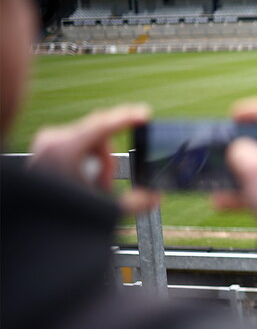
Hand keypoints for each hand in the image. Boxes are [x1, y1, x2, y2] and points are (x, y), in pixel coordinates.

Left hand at [30, 104, 157, 212]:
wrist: (29, 215)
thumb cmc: (57, 211)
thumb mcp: (100, 209)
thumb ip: (132, 203)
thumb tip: (156, 198)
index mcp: (65, 151)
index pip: (102, 126)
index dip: (126, 119)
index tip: (144, 114)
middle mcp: (54, 140)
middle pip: (99, 135)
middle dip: (109, 160)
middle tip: (106, 184)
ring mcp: (48, 140)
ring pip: (89, 138)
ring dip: (99, 161)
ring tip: (92, 185)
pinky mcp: (47, 143)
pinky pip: (77, 140)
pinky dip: (87, 157)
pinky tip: (82, 176)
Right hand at [222, 97, 256, 232]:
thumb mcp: (254, 168)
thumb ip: (240, 150)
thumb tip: (238, 149)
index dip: (254, 109)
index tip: (234, 114)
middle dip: (244, 147)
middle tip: (229, 145)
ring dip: (240, 173)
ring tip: (221, 178)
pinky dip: (245, 192)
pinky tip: (222, 201)